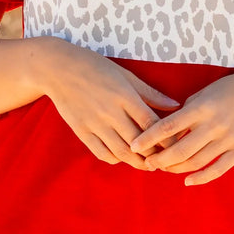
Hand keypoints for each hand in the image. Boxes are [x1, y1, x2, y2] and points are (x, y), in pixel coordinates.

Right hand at [43, 39, 178, 169]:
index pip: (151, 124)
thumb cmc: (96, 67)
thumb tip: (175, 105)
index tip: (175, 145)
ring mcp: (94, 124)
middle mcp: (110, 112)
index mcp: (125, 96)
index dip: (166, 138)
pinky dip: (115, 159)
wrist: (58, 69)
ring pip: (121, 152)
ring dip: (137, 163)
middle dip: (155, 156)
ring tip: (148, 165)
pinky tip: (123, 158)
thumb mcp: (126, 75)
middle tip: (165, 161)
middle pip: (138, 143)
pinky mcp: (81, 132)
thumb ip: (150, 93)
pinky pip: (102, 153)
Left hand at [128, 71, 233, 185]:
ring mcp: (229, 138)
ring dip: (176, 169)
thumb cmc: (226, 90)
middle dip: (159, 159)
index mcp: (201, 108)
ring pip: (196, 162)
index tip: (134, 146)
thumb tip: (163, 132)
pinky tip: (187, 181)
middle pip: (180, 150)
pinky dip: (201, 178)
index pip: (168, 127)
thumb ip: (184, 113)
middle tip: (148, 162)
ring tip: (164, 168)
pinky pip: (218, 169)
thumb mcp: (202, 94)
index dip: (148, 138)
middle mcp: (214, 124)